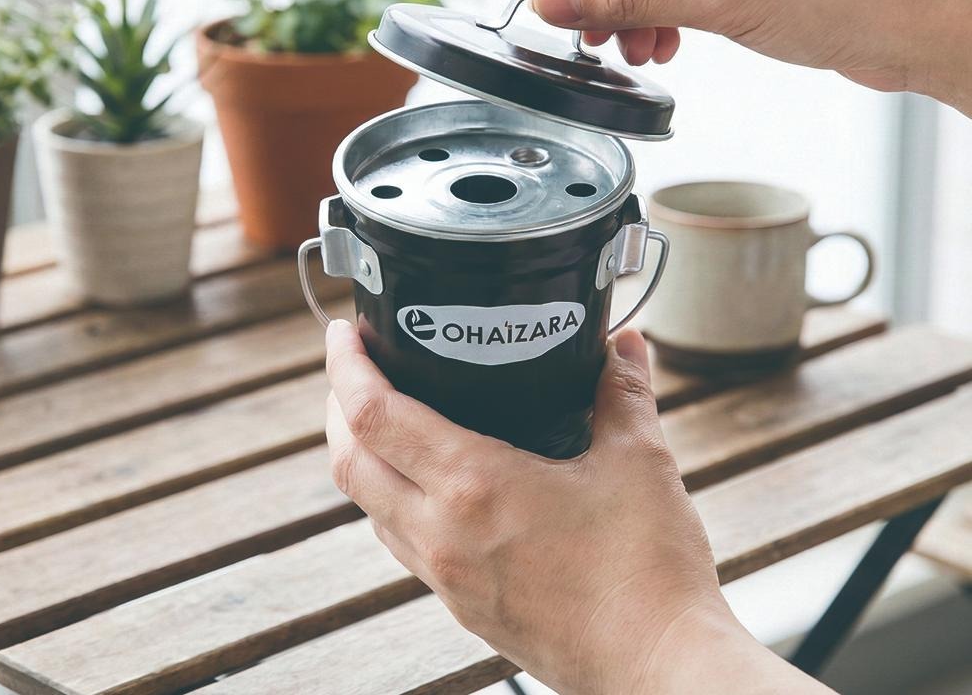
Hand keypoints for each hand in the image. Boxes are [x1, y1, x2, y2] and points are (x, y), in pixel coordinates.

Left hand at [325, 320, 830, 694]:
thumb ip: (623, 390)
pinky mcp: (462, 606)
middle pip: (349, 462)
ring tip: (380, 418)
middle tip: (354, 367)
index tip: (343, 333)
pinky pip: (401, 544)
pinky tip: (427, 485)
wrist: (658, 669)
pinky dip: (390, 502)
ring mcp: (447, 577)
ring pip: (368, 506)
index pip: (374, 416)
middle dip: (337, 407)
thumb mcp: (639, 460)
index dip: (346, 366)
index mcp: (475, 486)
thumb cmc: (648, 569)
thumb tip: (625, 342)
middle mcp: (443, 534)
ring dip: (360, 456)